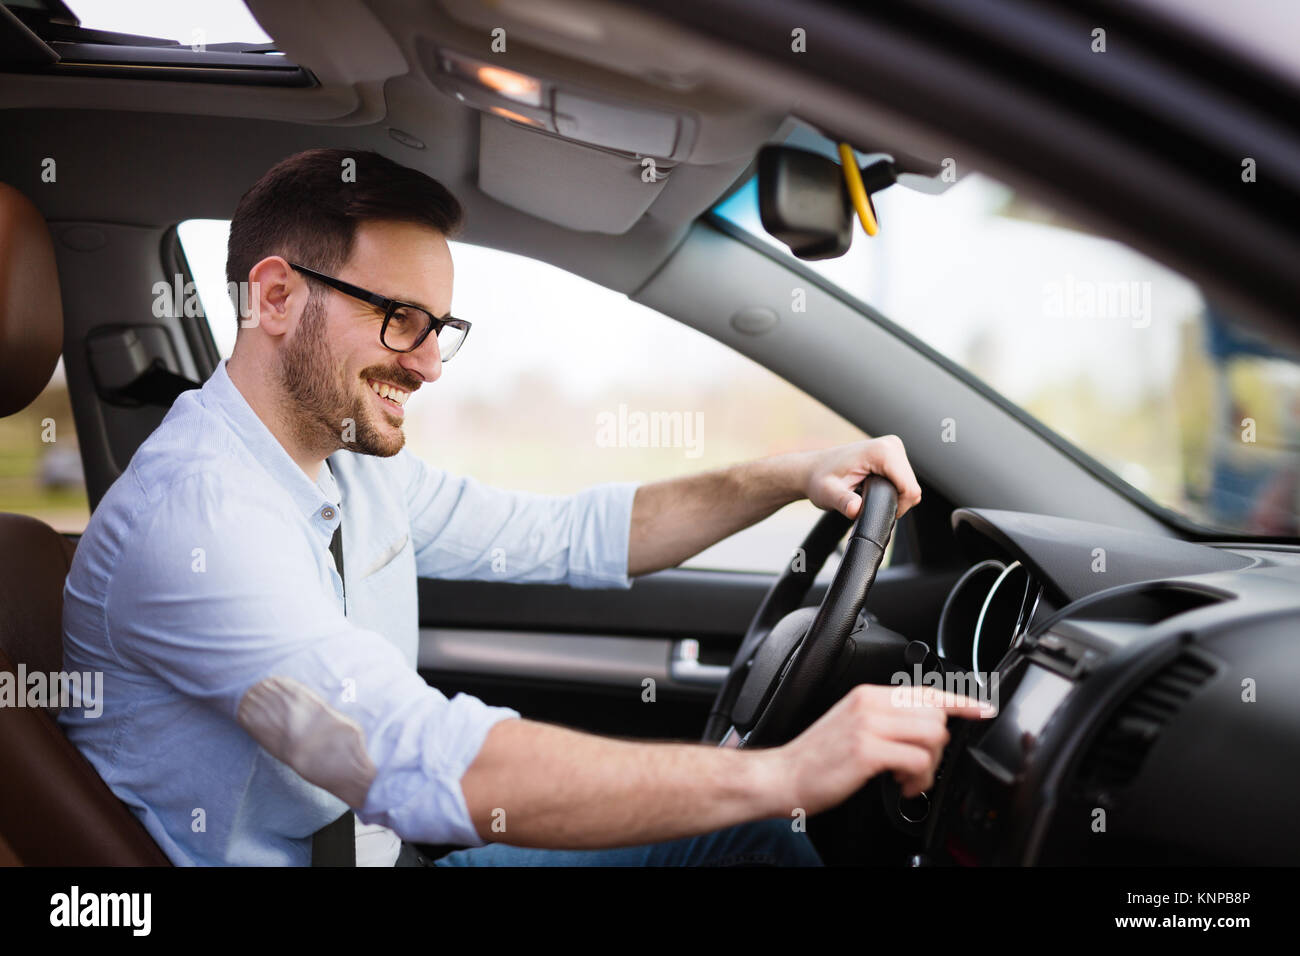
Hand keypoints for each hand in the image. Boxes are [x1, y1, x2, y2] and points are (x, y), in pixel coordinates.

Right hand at [768, 684, 995, 814]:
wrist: (783, 776)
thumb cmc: (817, 758)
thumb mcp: (852, 726)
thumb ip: (885, 719)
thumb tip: (924, 727)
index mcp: (868, 695)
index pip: (926, 690)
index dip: (960, 701)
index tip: (982, 709)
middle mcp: (869, 704)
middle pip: (935, 715)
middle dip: (938, 748)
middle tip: (919, 767)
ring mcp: (868, 726)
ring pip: (932, 736)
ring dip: (929, 767)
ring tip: (909, 779)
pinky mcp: (866, 751)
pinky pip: (916, 760)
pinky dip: (918, 780)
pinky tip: (901, 786)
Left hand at [802, 435, 922, 520]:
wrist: (813, 470)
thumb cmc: (820, 480)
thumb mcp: (828, 494)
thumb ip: (843, 502)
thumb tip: (855, 509)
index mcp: (882, 451)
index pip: (910, 489)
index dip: (897, 507)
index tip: (875, 511)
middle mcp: (891, 445)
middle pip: (912, 487)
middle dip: (893, 502)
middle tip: (865, 502)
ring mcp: (893, 448)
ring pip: (909, 485)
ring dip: (892, 496)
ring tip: (866, 494)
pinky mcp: (893, 454)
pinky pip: (904, 480)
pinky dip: (892, 490)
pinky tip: (872, 488)